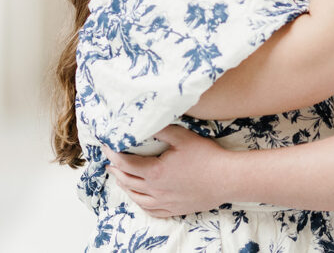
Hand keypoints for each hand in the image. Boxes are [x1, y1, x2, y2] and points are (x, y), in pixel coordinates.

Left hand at [102, 125, 229, 216]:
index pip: (125, 163)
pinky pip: (152, 210)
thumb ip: (161, 130)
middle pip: (127, 181)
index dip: (113, 154)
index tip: (106, 147)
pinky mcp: (175, 209)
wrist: (227, 179)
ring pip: (137, 198)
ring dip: (125, 187)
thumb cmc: (206, 156)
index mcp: (155, 171)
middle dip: (116, 170)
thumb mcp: (182, 137)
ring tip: (120, 179)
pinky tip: (140, 199)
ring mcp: (165, 202)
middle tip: (110, 162)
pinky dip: (141, 204)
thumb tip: (147, 123)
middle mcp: (156, 190)